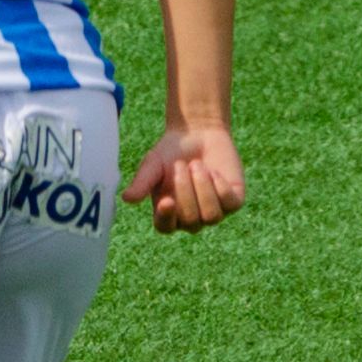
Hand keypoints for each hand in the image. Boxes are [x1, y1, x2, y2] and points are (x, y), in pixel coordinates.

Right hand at [126, 123, 244, 232]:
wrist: (198, 134)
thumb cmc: (170, 152)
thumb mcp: (152, 165)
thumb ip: (142, 182)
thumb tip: (127, 199)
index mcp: (167, 213)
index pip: (165, 227)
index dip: (166, 218)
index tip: (166, 200)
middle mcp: (191, 218)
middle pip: (190, 221)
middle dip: (185, 190)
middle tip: (180, 164)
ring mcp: (214, 212)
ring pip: (211, 216)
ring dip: (203, 188)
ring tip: (196, 165)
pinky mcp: (234, 202)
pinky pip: (230, 203)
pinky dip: (220, 185)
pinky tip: (213, 170)